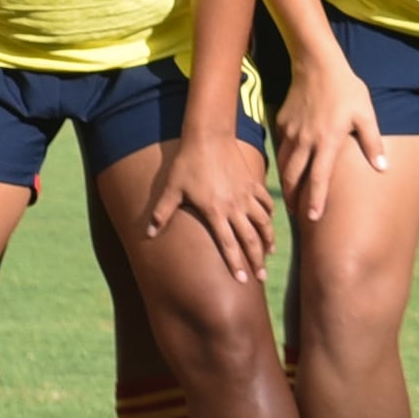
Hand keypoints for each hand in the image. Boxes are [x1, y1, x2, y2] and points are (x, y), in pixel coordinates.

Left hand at [139, 108, 278, 288]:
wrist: (208, 136)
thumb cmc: (187, 163)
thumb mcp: (172, 188)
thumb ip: (162, 212)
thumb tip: (148, 232)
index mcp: (216, 212)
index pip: (229, 245)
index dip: (236, 264)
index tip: (243, 281)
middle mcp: (235, 207)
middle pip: (251, 239)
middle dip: (256, 260)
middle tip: (260, 277)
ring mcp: (247, 195)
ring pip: (264, 223)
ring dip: (268, 240)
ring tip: (269, 254)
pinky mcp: (253, 184)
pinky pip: (266, 203)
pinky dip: (270, 215)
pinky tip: (269, 222)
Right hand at [270, 52, 390, 221]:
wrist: (316, 64)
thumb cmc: (346, 89)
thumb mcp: (366, 114)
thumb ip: (372, 143)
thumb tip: (384, 168)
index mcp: (328, 142)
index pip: (320, 179)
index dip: (316, 200)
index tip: (313, 218)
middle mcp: (305, 141)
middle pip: (294, 177)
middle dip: (295, 199)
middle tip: (298, 215)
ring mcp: (291, 132)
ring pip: (284, 165)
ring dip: (286, 185)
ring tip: (290, 198)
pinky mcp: (282, 123)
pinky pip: (281, 148)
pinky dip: (283, 163)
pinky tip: (287, 169)